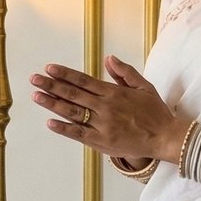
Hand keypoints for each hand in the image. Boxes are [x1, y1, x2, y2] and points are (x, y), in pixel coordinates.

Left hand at [29, 55, 189, 164]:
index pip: (84, 80)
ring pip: (72, 112)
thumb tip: (109, 59)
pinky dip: (64, 128)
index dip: (65, 74)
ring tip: (36, 96)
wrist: (165, 138)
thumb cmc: (155, 112)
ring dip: (52, 103)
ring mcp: (102, 125)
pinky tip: (50, 122)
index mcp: (114, 93)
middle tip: (34, 79)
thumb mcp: (144, 87)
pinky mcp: (102, 142)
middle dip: (51, 86)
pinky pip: (79, 134)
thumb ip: (125, 72)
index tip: (49, 68)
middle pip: (73, 94)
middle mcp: (105, 108)